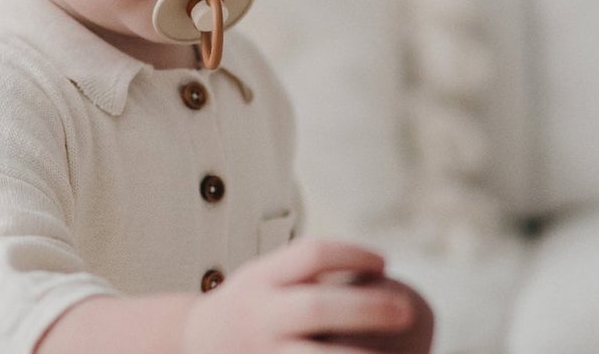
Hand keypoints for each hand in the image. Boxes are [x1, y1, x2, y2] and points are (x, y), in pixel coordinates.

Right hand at [182, 239, 422, 353]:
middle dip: (365, 308)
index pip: (311, 254)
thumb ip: (308, 273)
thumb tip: (379, 266)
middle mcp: (260, 315)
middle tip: (406, 308)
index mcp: (262, 278)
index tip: (386, 261)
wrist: (192, 345)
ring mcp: (262, 352)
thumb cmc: (251, 306)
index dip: (352, 253)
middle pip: (316, 307)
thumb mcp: (267, 276)